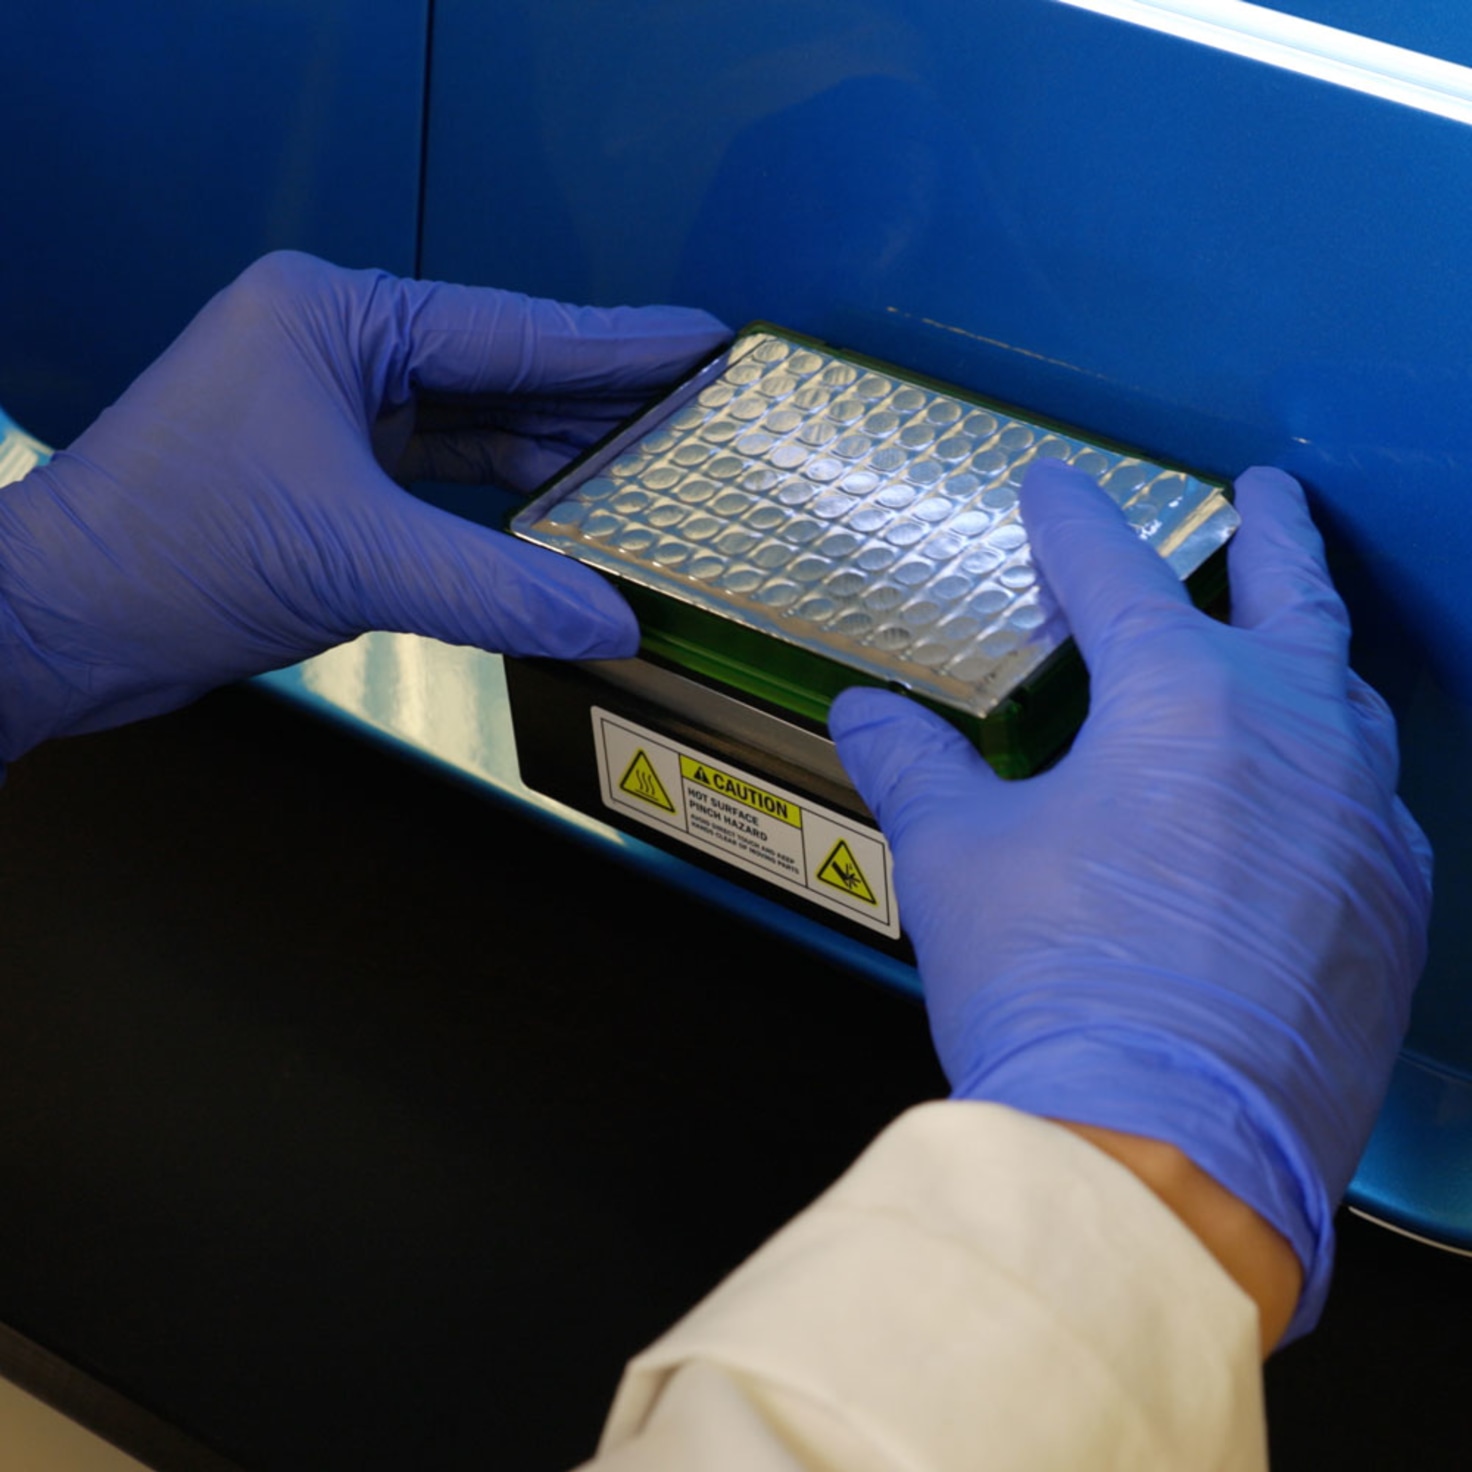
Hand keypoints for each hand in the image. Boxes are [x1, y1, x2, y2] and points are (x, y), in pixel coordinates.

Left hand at [0, 251, 727, 761]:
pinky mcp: (330, 471)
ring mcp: (331, 407)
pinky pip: (443, 472)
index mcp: (335, 315)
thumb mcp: (354, 556)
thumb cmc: (167, 555)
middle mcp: (336, 345)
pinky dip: (506, 496)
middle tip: (699, 405)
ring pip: (476, 423)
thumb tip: (610, 621)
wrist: (67, 626)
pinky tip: (567, 510)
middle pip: (503, 368)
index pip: (511, 328)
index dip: (619, 342)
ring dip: (559, 449)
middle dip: (601, 395)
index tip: (704, 339)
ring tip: (654, 461)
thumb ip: (497, 586)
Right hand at [829, 461, 1431, 1339]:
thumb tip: (868, 718)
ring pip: (1348, 701)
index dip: (1074, 524)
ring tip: (1290, 639)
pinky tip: (1303, 802)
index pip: (1117, 574)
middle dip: (1269, 533)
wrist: (1163, 1148)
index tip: (1057, 493)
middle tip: (1262, 496)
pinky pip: (1372, 810)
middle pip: (1292, 596)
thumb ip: (916, 768)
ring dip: (1314, 654)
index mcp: (1180, 698)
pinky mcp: (1390, 909)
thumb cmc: (1059, 988)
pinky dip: (1333, 779)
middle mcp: (1294, 738)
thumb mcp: (957, 859)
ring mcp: (1361, 823)